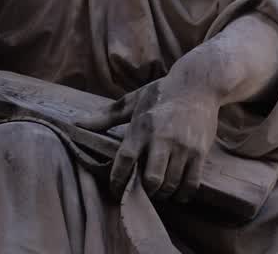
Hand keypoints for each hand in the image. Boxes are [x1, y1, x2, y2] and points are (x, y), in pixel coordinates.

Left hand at [77, 73, 220, 202]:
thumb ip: (106, 116)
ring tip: (159, 190)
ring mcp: (183, 146)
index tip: (115, 190)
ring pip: (171, 184)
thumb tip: (77, 124)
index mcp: (142, 126)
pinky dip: (182, 194)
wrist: (198, 84)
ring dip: (163, 194)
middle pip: (151, 180)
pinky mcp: (200, 152)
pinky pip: (191, 184)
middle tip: (142, 191)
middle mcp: (162, 138)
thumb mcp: (132, 101)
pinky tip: (177, 191)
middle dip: (145, 191)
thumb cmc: (160, 93)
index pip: (125, 160)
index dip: (118, 179)